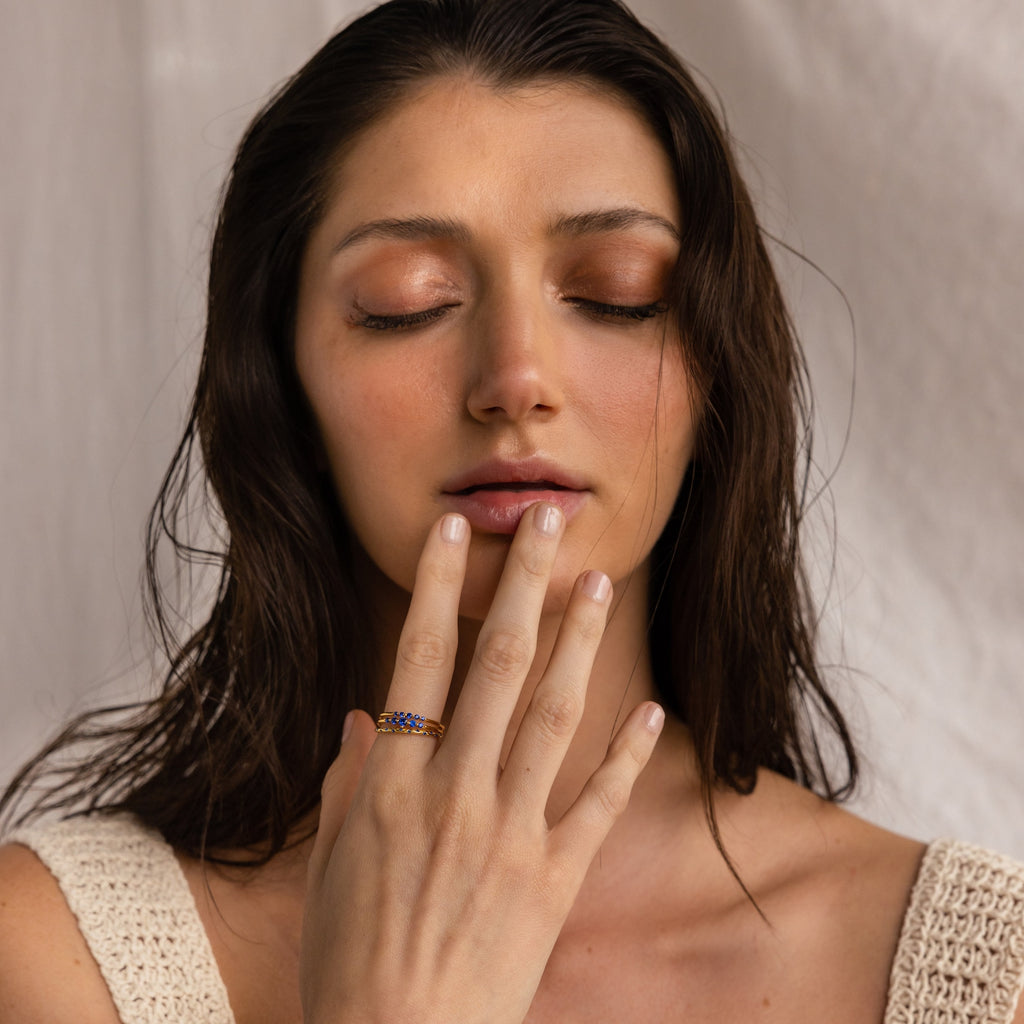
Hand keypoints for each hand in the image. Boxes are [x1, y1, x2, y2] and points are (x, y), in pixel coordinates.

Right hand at [301, 503, 664, 1023]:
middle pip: (497, 665)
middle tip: (545, 521)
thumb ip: (346, 785)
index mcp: (392, 785)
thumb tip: (362, 719)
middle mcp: (455, 793)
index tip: (452, 532)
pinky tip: (654, 707)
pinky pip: (599, 803)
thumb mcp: (329, 868)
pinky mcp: (555, 880)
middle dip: (521, 583)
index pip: (416, 659)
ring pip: (553, 714)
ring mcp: (511, 833)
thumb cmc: (350, 962)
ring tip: (597, 582)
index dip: (435, 588)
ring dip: (579, 641)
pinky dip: (627, 752)